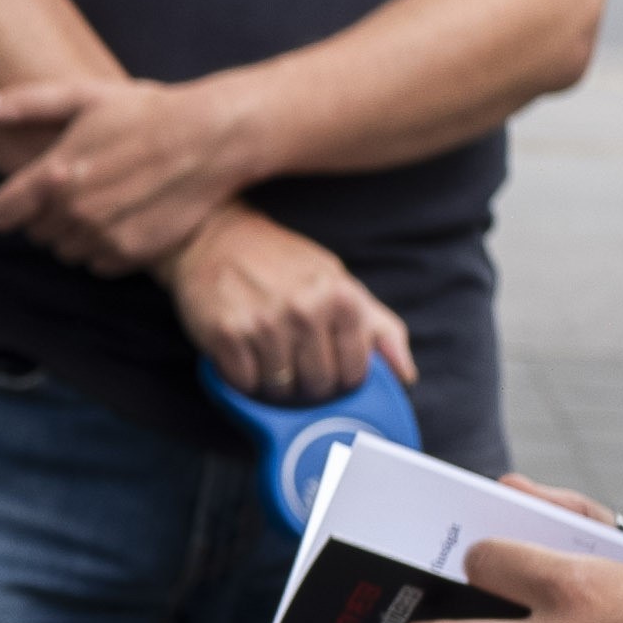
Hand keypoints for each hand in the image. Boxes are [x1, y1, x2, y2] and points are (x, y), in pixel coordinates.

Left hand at [0, 66, 256, 268]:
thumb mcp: (84, 96)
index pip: (1, 214)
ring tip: (107, 200)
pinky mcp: (132, 254)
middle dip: (48, 215)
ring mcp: (103, 237)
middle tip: (81, 186)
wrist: (212, 139)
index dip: (10, 206)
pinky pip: (99, 265)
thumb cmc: (147, 112)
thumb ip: (25, 104)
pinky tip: (127, 217)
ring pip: (66, 252)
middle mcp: (74, 212)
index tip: (25, 198)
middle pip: (35, 234)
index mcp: (54, 174)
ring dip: (77, 234)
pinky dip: (106, 248)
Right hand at [172, 207, 414, 404]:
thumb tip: (406, 375)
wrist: (216, 235)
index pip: (355, 373)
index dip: (341, 376)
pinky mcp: (227, 333)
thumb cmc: (283, 262)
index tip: (326, 362)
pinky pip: (244, 384)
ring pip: (280, 388)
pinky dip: (242, 376)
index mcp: (341, 296)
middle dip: (307, 381)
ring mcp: (265, 322)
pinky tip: (242, 350)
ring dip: (273, 380)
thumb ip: (379, 327)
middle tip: (292, 356)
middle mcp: (306, 308)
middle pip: (318, 385)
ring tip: (266, 351)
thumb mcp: (338, 282)